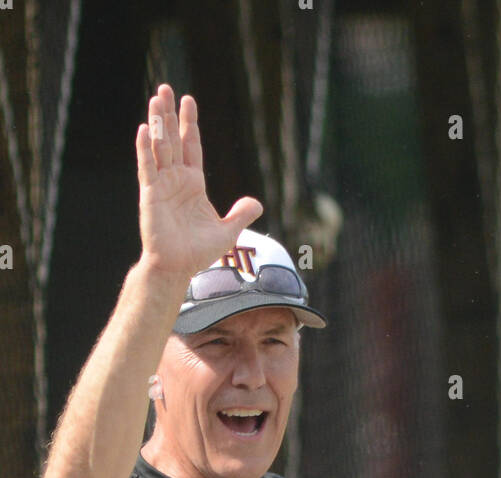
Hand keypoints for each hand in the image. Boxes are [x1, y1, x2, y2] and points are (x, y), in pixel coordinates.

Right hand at [136, 84, 262, 280]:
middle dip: (170, 114)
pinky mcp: (150, 195)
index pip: (191, 146)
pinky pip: (147, 168)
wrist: (178, 267)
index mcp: (193, 183)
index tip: (188, 100)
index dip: (190, 124)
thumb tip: (256, 202)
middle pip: (172, 139)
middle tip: (165, 88)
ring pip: (159, 147)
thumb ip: (240, 214)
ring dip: (157, 123)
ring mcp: (161, 185)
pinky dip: (145, 149)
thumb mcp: (227, 231)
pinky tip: (144, 128)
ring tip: (155, 98)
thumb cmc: (198, 252)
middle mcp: (175, 179)